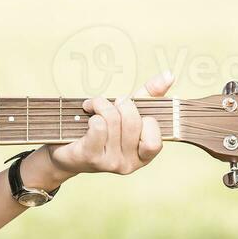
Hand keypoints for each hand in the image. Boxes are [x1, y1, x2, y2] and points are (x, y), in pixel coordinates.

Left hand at [21, 71, 173, 189]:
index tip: (130, 110)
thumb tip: (170, 74)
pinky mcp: (91, 157)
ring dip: (101, 105)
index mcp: (144, 155)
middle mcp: (130, 164)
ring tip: (93, 106)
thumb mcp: (127, 112)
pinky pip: (98, 127)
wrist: (67, 152)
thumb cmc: (101, 131)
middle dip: (120, 104)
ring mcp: (110, 163)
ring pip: (113, 120)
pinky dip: (91, 113)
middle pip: (132, 122)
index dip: (144, 118)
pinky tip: (86, 116)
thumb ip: (150, 95)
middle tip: (110, 102)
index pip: (155, 137)